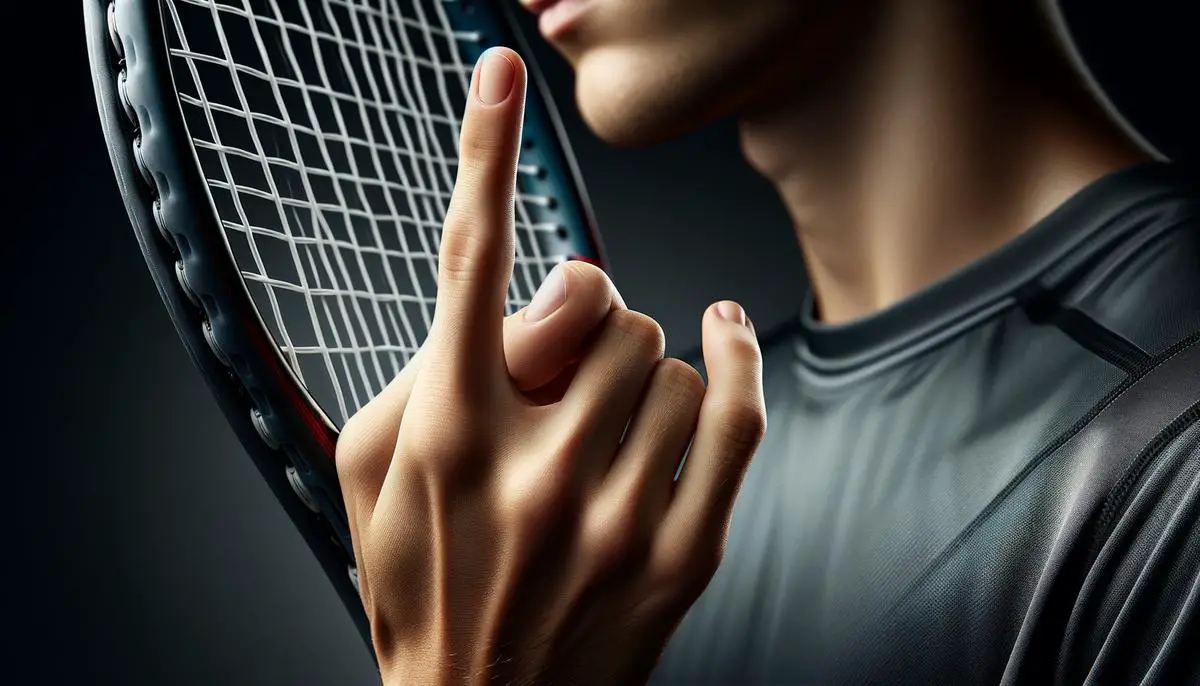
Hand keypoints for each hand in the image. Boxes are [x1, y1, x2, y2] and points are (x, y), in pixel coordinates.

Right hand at [336, 47, 766, 685]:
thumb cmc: (418, 582)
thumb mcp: (366, 469)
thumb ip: (423, 362)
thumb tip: (528, 292)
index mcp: (443, 433)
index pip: (467, 264)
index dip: (483, 154)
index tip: (499, 77)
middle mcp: (532, 468)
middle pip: (601, 304)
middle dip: (580, 325)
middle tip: (555, 379)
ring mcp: (616, 513)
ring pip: (666, 357)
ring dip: (635, 369)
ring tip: (600, 426)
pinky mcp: (681, 552)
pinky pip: (735, 417)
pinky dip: (734, 360)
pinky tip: (721, 337)